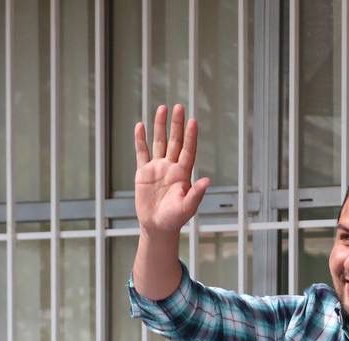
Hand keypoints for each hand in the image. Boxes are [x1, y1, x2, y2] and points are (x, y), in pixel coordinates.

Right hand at [133, 104, 209, 235]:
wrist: (157, 227)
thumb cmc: (175, 219)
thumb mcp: (187, 207)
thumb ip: (196, 194)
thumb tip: (207, 181)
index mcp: (183, 174)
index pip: (188, 150)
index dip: (191, 136)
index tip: (193, 121)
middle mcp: (171, 167)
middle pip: (175, 141)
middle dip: (176, 124)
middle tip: (178, 107)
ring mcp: (157, 168)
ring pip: (159, 142)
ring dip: (160, 126)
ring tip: (162, 108)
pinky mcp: (143, 173)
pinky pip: (142, 153)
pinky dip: (141, 140)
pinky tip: (141, 126)